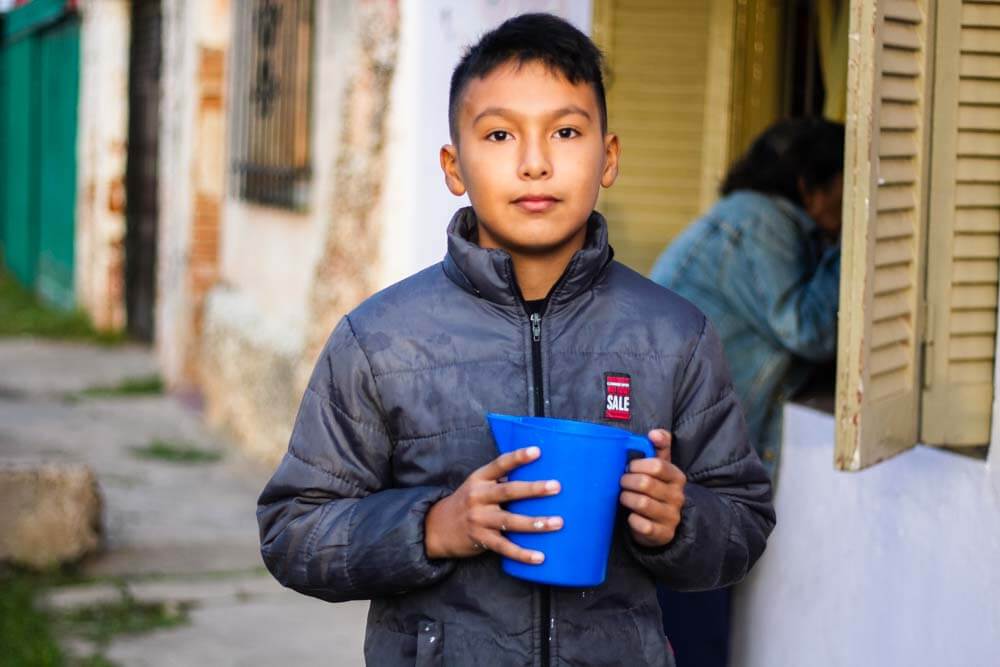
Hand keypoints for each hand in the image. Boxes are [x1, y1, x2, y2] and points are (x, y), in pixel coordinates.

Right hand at [424, 446, 562, 563]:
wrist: (437, 527)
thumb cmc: (468, 502)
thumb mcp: (478, 485)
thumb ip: (501, 481)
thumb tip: (536, 475)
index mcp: (479, 479)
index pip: (500, 464)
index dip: (518, 457)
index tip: (538, 451)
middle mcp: (478, 497)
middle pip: (508, 492)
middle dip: (533, 489)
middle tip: (556, 487)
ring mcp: (478, 519)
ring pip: (510, 521)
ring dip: (535, 523)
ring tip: (557, 522)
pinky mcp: (480, 539)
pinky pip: (504, 547)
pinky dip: (522, 554)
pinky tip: (539, 557)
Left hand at [620, 429, 685, 547]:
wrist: (663, 522)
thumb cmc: (656, 488)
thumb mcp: (660, 467)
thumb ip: (659, 446)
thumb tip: (654, 433)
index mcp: (677, 477)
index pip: (657, 465)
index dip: (637, 465)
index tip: (628, 467)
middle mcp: (677, 497)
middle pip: (646, 483)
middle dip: (627, 481)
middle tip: (621, 482)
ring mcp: (671, 516)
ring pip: (643, 503)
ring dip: (627, 498)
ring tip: (623, 496)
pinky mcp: (663, 534)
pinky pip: (643, 525)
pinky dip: (632, 520)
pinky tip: (630, 516)